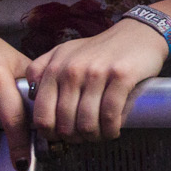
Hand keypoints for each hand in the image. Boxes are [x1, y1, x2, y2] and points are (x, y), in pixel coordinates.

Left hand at [27, 16, 169, 143]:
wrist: (139, 33)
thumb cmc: (102, 49)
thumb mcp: (66, 52)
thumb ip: (43, 69)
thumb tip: (31, 97)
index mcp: (55, 67)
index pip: (42, 114)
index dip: (50, 133)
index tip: (61, 137)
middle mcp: (72, 69)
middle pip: (65, 123)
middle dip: (75, 137)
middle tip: (84, 137)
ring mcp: (96, 72)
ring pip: (87, 122)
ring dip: (94, 136)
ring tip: (100, 134)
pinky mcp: (121, 76)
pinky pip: (110, 114)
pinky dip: (111, 129)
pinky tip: (113, 130)